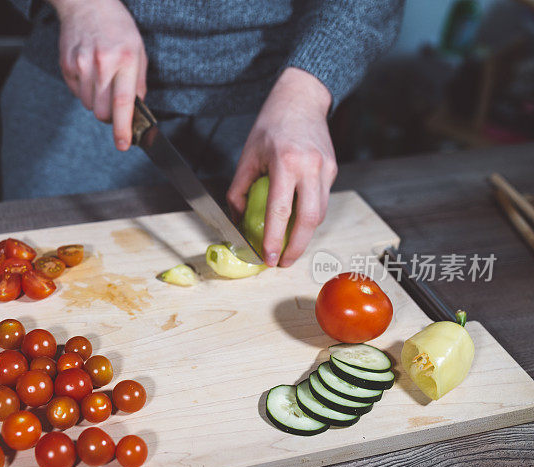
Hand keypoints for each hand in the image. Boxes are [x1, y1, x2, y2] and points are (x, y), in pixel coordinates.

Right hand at [50, 0, 146, 150]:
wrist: (87, 3)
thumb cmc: (117, 27)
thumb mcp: (138, 50)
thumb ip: (138, 82)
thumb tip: (137, 111)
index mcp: (125, 59)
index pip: (123, 102)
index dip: (123, 128)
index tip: (123, 144)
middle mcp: (102, 63)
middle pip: (102, 111)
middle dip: (109, 116)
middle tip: (114, 105)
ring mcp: (81, 64)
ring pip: (88, 105)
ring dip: (96, 101)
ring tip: (102, 79)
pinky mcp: (67, 65)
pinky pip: (77, 93)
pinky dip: (85, 91)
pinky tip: (90, 72)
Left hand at [226, 67, 336, 267]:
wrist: (301, 99)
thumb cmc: (271, 126)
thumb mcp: (248, 155)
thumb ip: (240, 189)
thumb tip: (239, 218)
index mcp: (287, 163)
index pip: (281, 210)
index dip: (275, 238)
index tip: (268, 257)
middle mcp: (311, 167)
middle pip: (310, 219)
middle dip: (297, 247)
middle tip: (283, 262)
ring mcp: (326, 169)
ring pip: (320, 213)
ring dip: (305, 234)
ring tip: (288, 247)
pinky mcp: (333, 170)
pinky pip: (322, 200)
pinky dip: (309, 215)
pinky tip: (296, 223)